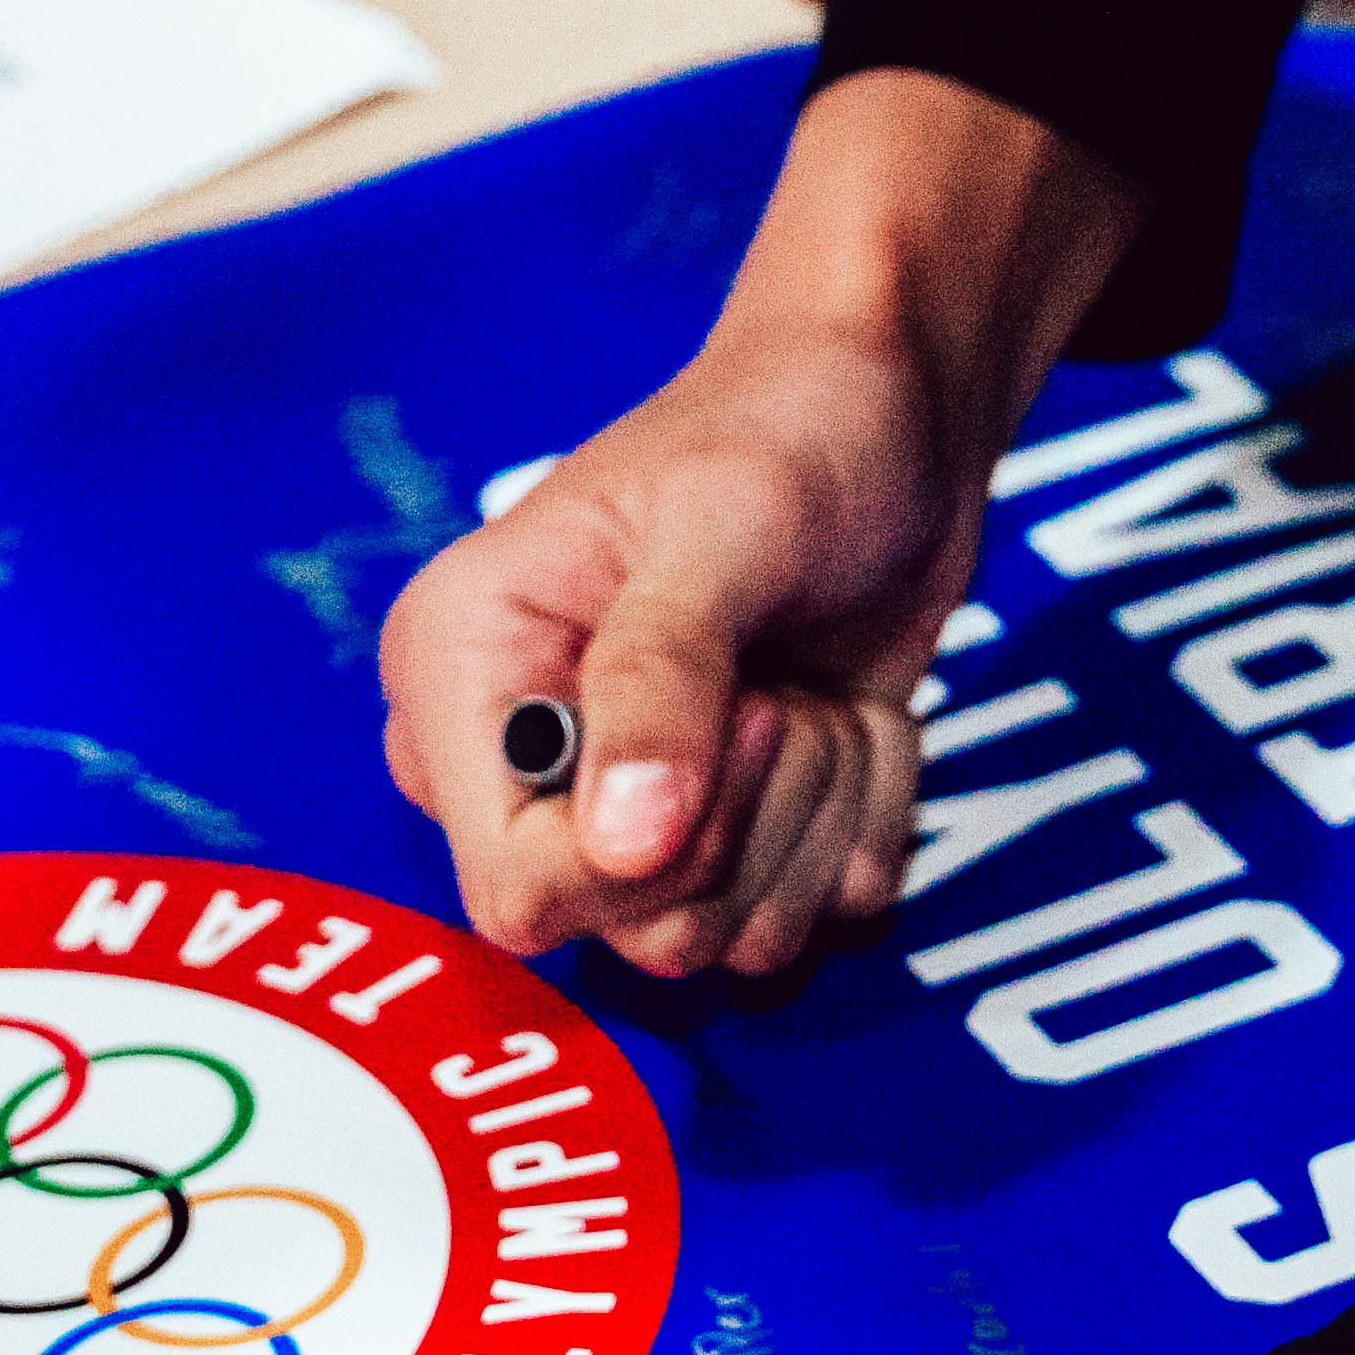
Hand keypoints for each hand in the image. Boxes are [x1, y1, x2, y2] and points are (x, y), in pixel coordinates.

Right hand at [379, 71, 1143, 983]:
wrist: (891, 411)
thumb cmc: (791, 428)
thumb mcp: (723, 527)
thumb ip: (661, 681)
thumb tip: (622, 846)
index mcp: (463, 674)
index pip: (516, 889)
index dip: (644, 855)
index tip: (741, 715)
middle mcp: (524, 762)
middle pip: (632, 930)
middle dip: (754, 820)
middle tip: (784, 689)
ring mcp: (626, 810)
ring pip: (727, 942)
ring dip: (818, 816)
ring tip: (815, 692)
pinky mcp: (727, 836)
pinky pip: (812, 922)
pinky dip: (866, 818)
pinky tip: (852, 716)